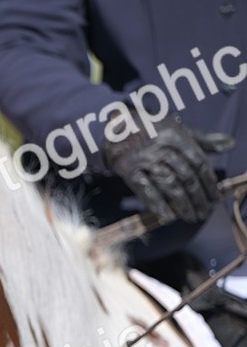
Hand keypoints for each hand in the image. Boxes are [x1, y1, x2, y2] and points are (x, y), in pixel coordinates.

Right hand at [102, 116, 231, 224]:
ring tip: (191, 217)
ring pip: (168, 185)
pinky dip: (157, 205)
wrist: (117, 129)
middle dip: (197, 197)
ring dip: (182, 204)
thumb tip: (230, 145)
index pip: (198, 162)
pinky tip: (167, 217)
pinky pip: (146, 191)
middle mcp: (160, 148)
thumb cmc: (153, 130)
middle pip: (185, 176)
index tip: (215, 197)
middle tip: (204, 212)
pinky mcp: (130, 171)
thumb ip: (204, 140)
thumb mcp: (177, 129)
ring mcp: (144, 160)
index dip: (209, 181)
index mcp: (175, 136)